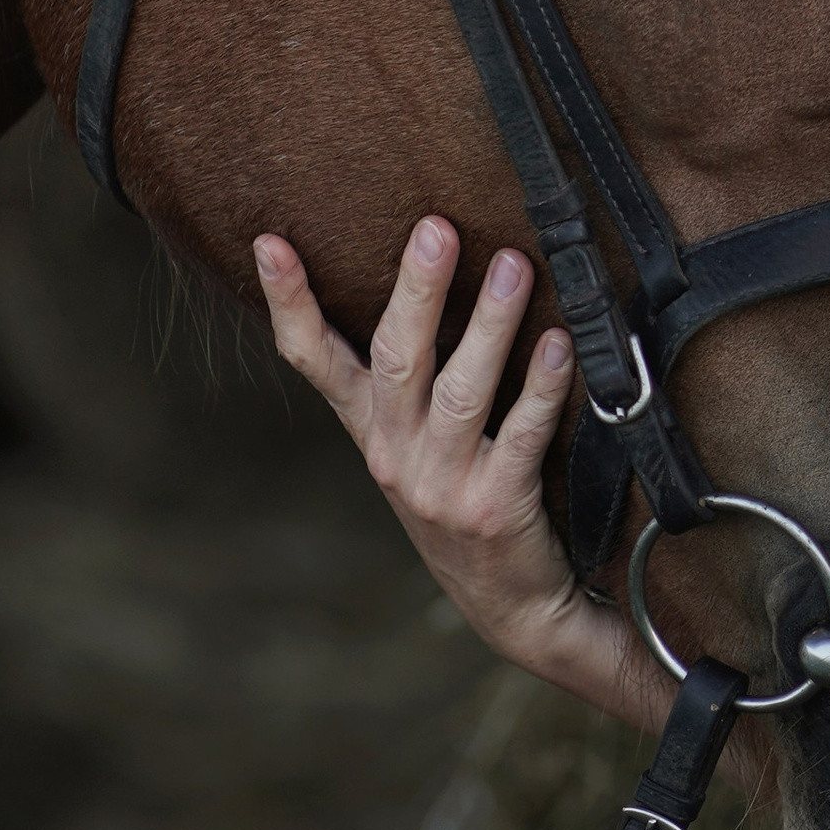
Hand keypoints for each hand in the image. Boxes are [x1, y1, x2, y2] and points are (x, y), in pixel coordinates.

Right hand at [255, 217, 654, 731]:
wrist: (511, 601)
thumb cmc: (468, 497)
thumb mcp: (419, 443)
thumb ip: (414, 377)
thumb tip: (425, 274)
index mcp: (372, 430)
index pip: (315, 360)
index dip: (291, 303)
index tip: (269, 242)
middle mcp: (396, 454)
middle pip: (397, 357)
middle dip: (415, 289)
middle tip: (435, 228)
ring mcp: (442, 483)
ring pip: (461, 390)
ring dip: (488, 323)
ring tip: (513, 264)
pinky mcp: (495, 507)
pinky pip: (522, 435)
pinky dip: (541, 387)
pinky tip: (559, 345)